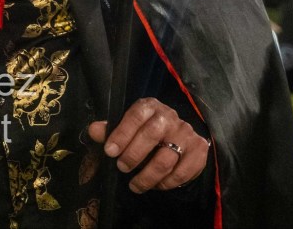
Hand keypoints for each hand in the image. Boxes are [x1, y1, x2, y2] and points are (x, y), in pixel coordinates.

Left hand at [88, 97, 208, 192]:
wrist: (179, 136)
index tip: (109, 152)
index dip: (122, 134)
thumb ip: (110, 130)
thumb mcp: (127, 128)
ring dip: (148, 176)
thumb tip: (93, 131)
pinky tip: (157, 185)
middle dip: (133, 155)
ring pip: (167, 157)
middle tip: (122, 168)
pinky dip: (167, 183)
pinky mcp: (199, 150)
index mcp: (149, 107)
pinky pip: (183, 171)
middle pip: (152, 134)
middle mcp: (170, 117)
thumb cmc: (145, 132)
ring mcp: (186, 133)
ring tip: (135, 185)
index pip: (136, 115)